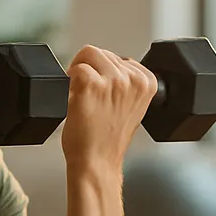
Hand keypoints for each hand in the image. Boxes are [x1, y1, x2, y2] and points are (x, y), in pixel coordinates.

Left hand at [60, 45, 158, 174]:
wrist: (97, 162)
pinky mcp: (90, 84)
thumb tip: (108, 65)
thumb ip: (126, 84)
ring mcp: (113, 81)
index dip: (105, 73)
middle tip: (89, 98)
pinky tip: (75, 100)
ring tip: (82, 98)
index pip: (120, 58)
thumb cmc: (108, 140)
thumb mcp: (131, 107)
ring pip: (87, 55)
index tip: (102, 93)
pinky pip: (74, 69)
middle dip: (91, 71)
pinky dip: (68, 83)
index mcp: (148, 82)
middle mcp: (133, 79)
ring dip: (79, 74)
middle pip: (102, 53)